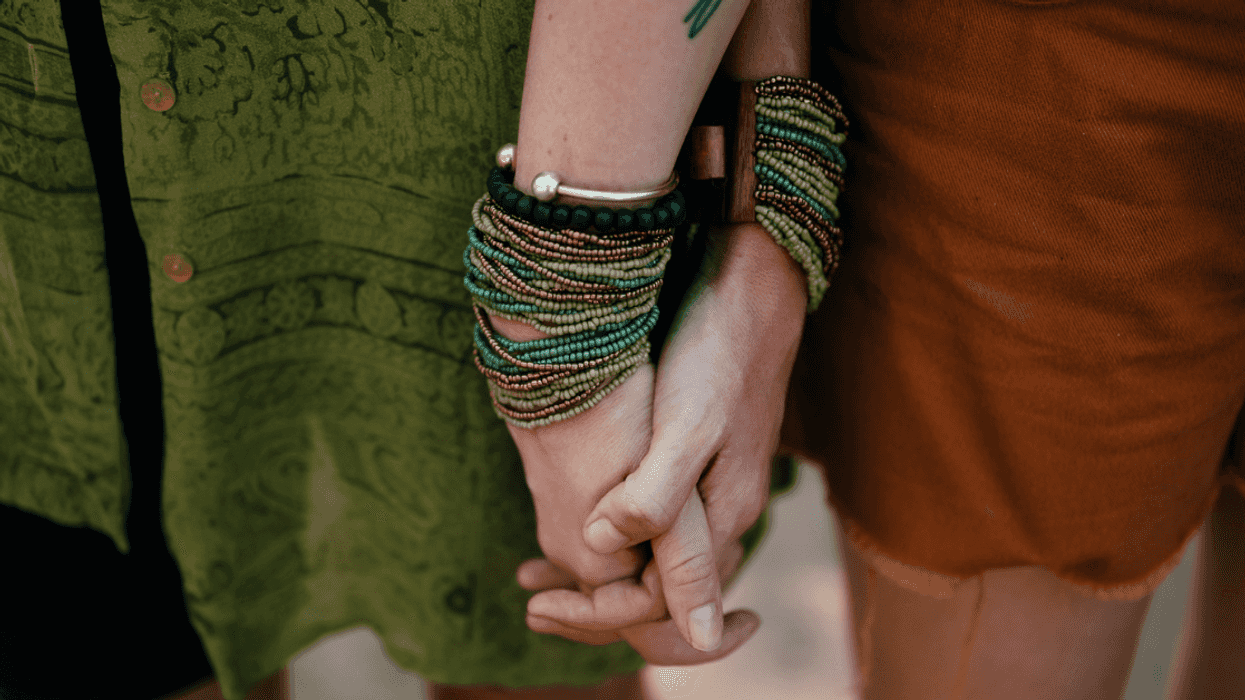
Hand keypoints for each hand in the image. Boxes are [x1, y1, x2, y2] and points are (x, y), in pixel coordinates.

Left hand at [498, 316, 761, 663]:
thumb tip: (604, 551)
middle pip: (665, 595)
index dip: (598, 615)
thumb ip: (658, 501)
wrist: (753, 291)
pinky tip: (578, 521)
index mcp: (725, 517)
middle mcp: (727, 514)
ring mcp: (719, 488)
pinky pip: (661, 526)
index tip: (536, 603)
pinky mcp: (704, 461)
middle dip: (598, 607)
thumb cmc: (715, 353)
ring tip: (540, 572)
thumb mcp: (686, 428)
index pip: (665, 609)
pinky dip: (616, 537)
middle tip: (531, 595)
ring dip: (603, 576)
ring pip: (660, 561)